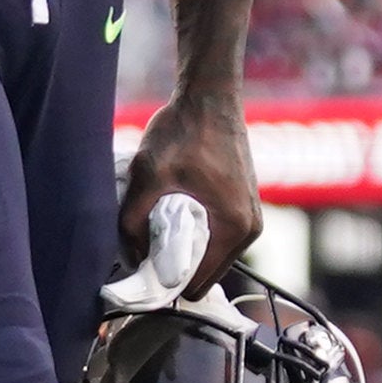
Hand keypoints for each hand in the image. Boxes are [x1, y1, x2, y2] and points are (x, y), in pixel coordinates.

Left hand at [120, 89, 259, 293]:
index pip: (197, 286)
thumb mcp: (148, 175)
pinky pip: (217, 236)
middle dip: (175, 265)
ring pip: (210, 255)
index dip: (166, 283)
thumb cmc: (184, 130)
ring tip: (158, 224)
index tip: (141, 267)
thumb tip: (131, 257)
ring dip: (184, 247)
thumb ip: (133, 221)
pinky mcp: (244, 204)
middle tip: (144, 243)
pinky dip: (195, 232)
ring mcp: (251, 216)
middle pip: (204, 273)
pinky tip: (174, 211)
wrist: (209, 96)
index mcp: (235, 228)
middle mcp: (250, 228)